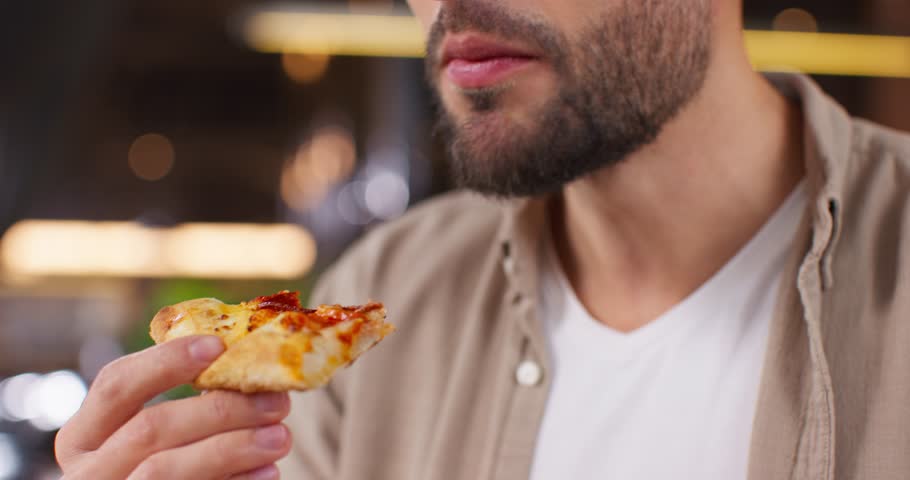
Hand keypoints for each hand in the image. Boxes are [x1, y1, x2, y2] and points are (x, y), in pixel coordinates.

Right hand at [56, 336, 291, 479]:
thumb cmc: (159, 469)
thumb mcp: (148, 441)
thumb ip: (182, 409)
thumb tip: (247, 364)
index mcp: (81, 438)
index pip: (116, 385)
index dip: (166, 360)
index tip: (219, 345)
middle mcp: (87, 473)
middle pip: (151, 428)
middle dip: (219, 410)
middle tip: (276, 400)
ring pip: (166, 469)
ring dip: (232, 447)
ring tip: (281, 437)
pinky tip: (268, 472)